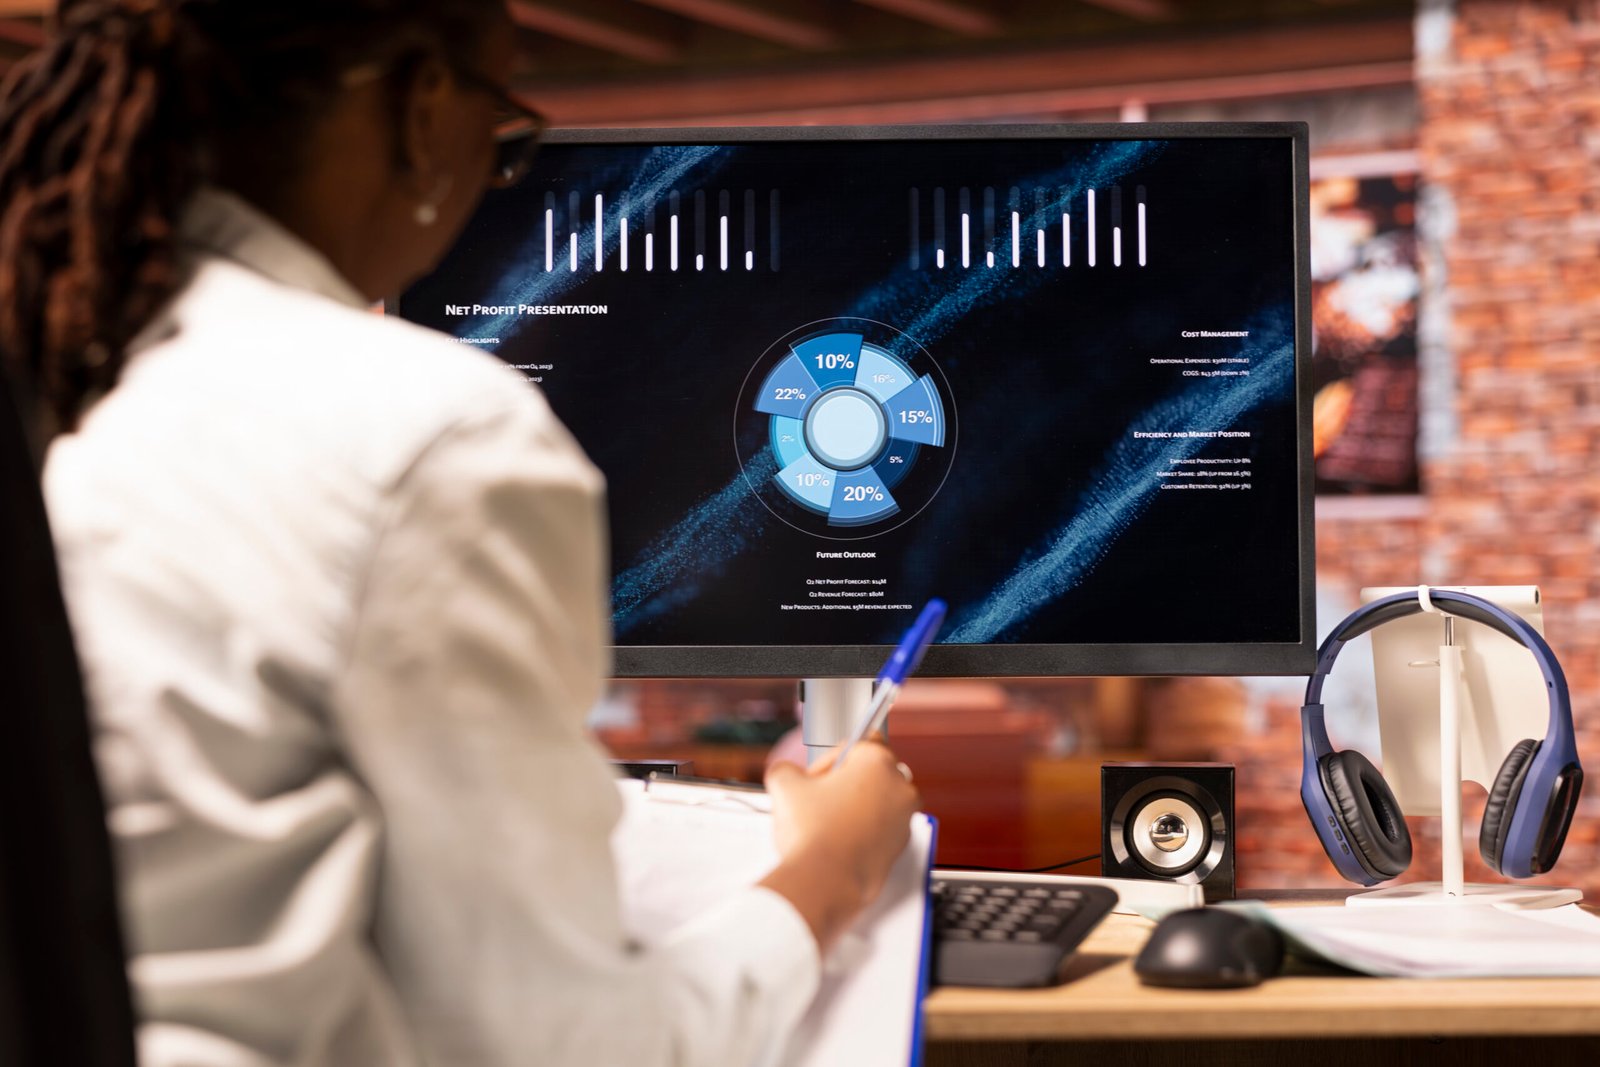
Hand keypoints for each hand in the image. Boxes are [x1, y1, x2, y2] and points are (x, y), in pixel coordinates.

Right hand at [758, 741, 920, 950]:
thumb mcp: (784, 784)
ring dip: (855, 808)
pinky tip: (837, 842)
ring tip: (825, 824)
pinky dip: (863, 832)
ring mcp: (904, 820)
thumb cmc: (812, 833)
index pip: (860, 742)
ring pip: (878, 802)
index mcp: (878, 761)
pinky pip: (881, 830)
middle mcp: (900, 788)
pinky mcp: (900, 848)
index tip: (817, 776)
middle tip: (818, 800)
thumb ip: (787, 768)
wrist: (825, 883)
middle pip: (872, 773)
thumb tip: (787, 773)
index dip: (832, 759)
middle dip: (846, 783)